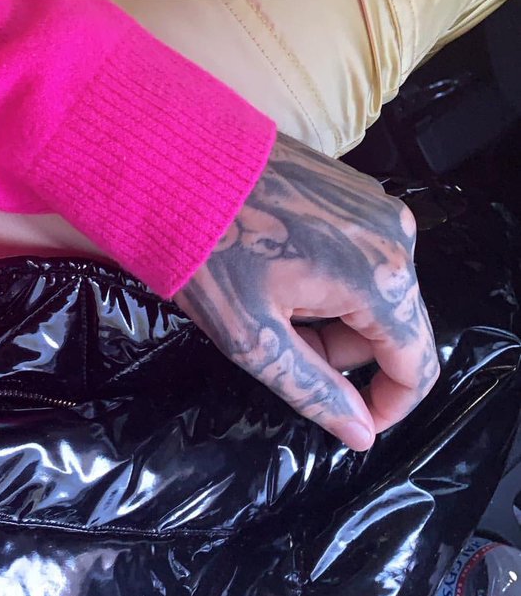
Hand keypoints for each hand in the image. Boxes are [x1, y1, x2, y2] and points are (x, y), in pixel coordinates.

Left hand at [174, 132, 438, 451]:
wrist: (178, 163)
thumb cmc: (210, 249)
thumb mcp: (255, 337)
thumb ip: (315, 391)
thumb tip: (360, 432)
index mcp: (380, 279)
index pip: (416, 366)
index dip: (388, 406)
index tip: (350, 419)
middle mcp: (396, 239)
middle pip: (397, 328)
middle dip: (346, 355)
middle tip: (283, 347)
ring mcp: (379, 208)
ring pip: (379, 292)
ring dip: (336, 317)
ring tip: (274, 304)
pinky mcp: (357, 191)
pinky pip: (365, 255)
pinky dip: (333, 280)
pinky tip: (282, 270)